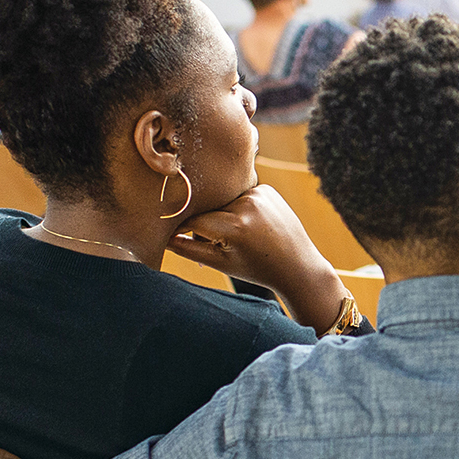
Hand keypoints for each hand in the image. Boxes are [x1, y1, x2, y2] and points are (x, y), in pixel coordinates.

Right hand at [168, 185, 347, 333]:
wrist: (297, 265)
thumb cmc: (256, 269)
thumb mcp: (219, 263)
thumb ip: (187, 248)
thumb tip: (161, 236)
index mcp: (234, 226)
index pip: (193, 220)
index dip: (183, 229)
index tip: (174, 235)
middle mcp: (247, 205)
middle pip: (207, 208)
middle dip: (204, 223)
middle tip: (213, 242)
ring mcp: (259, 194)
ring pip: (222, 200)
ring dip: (222, 214)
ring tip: (237, 236)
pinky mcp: (266, 189)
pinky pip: (240, 194)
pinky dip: (238, 207)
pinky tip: (251, 224)